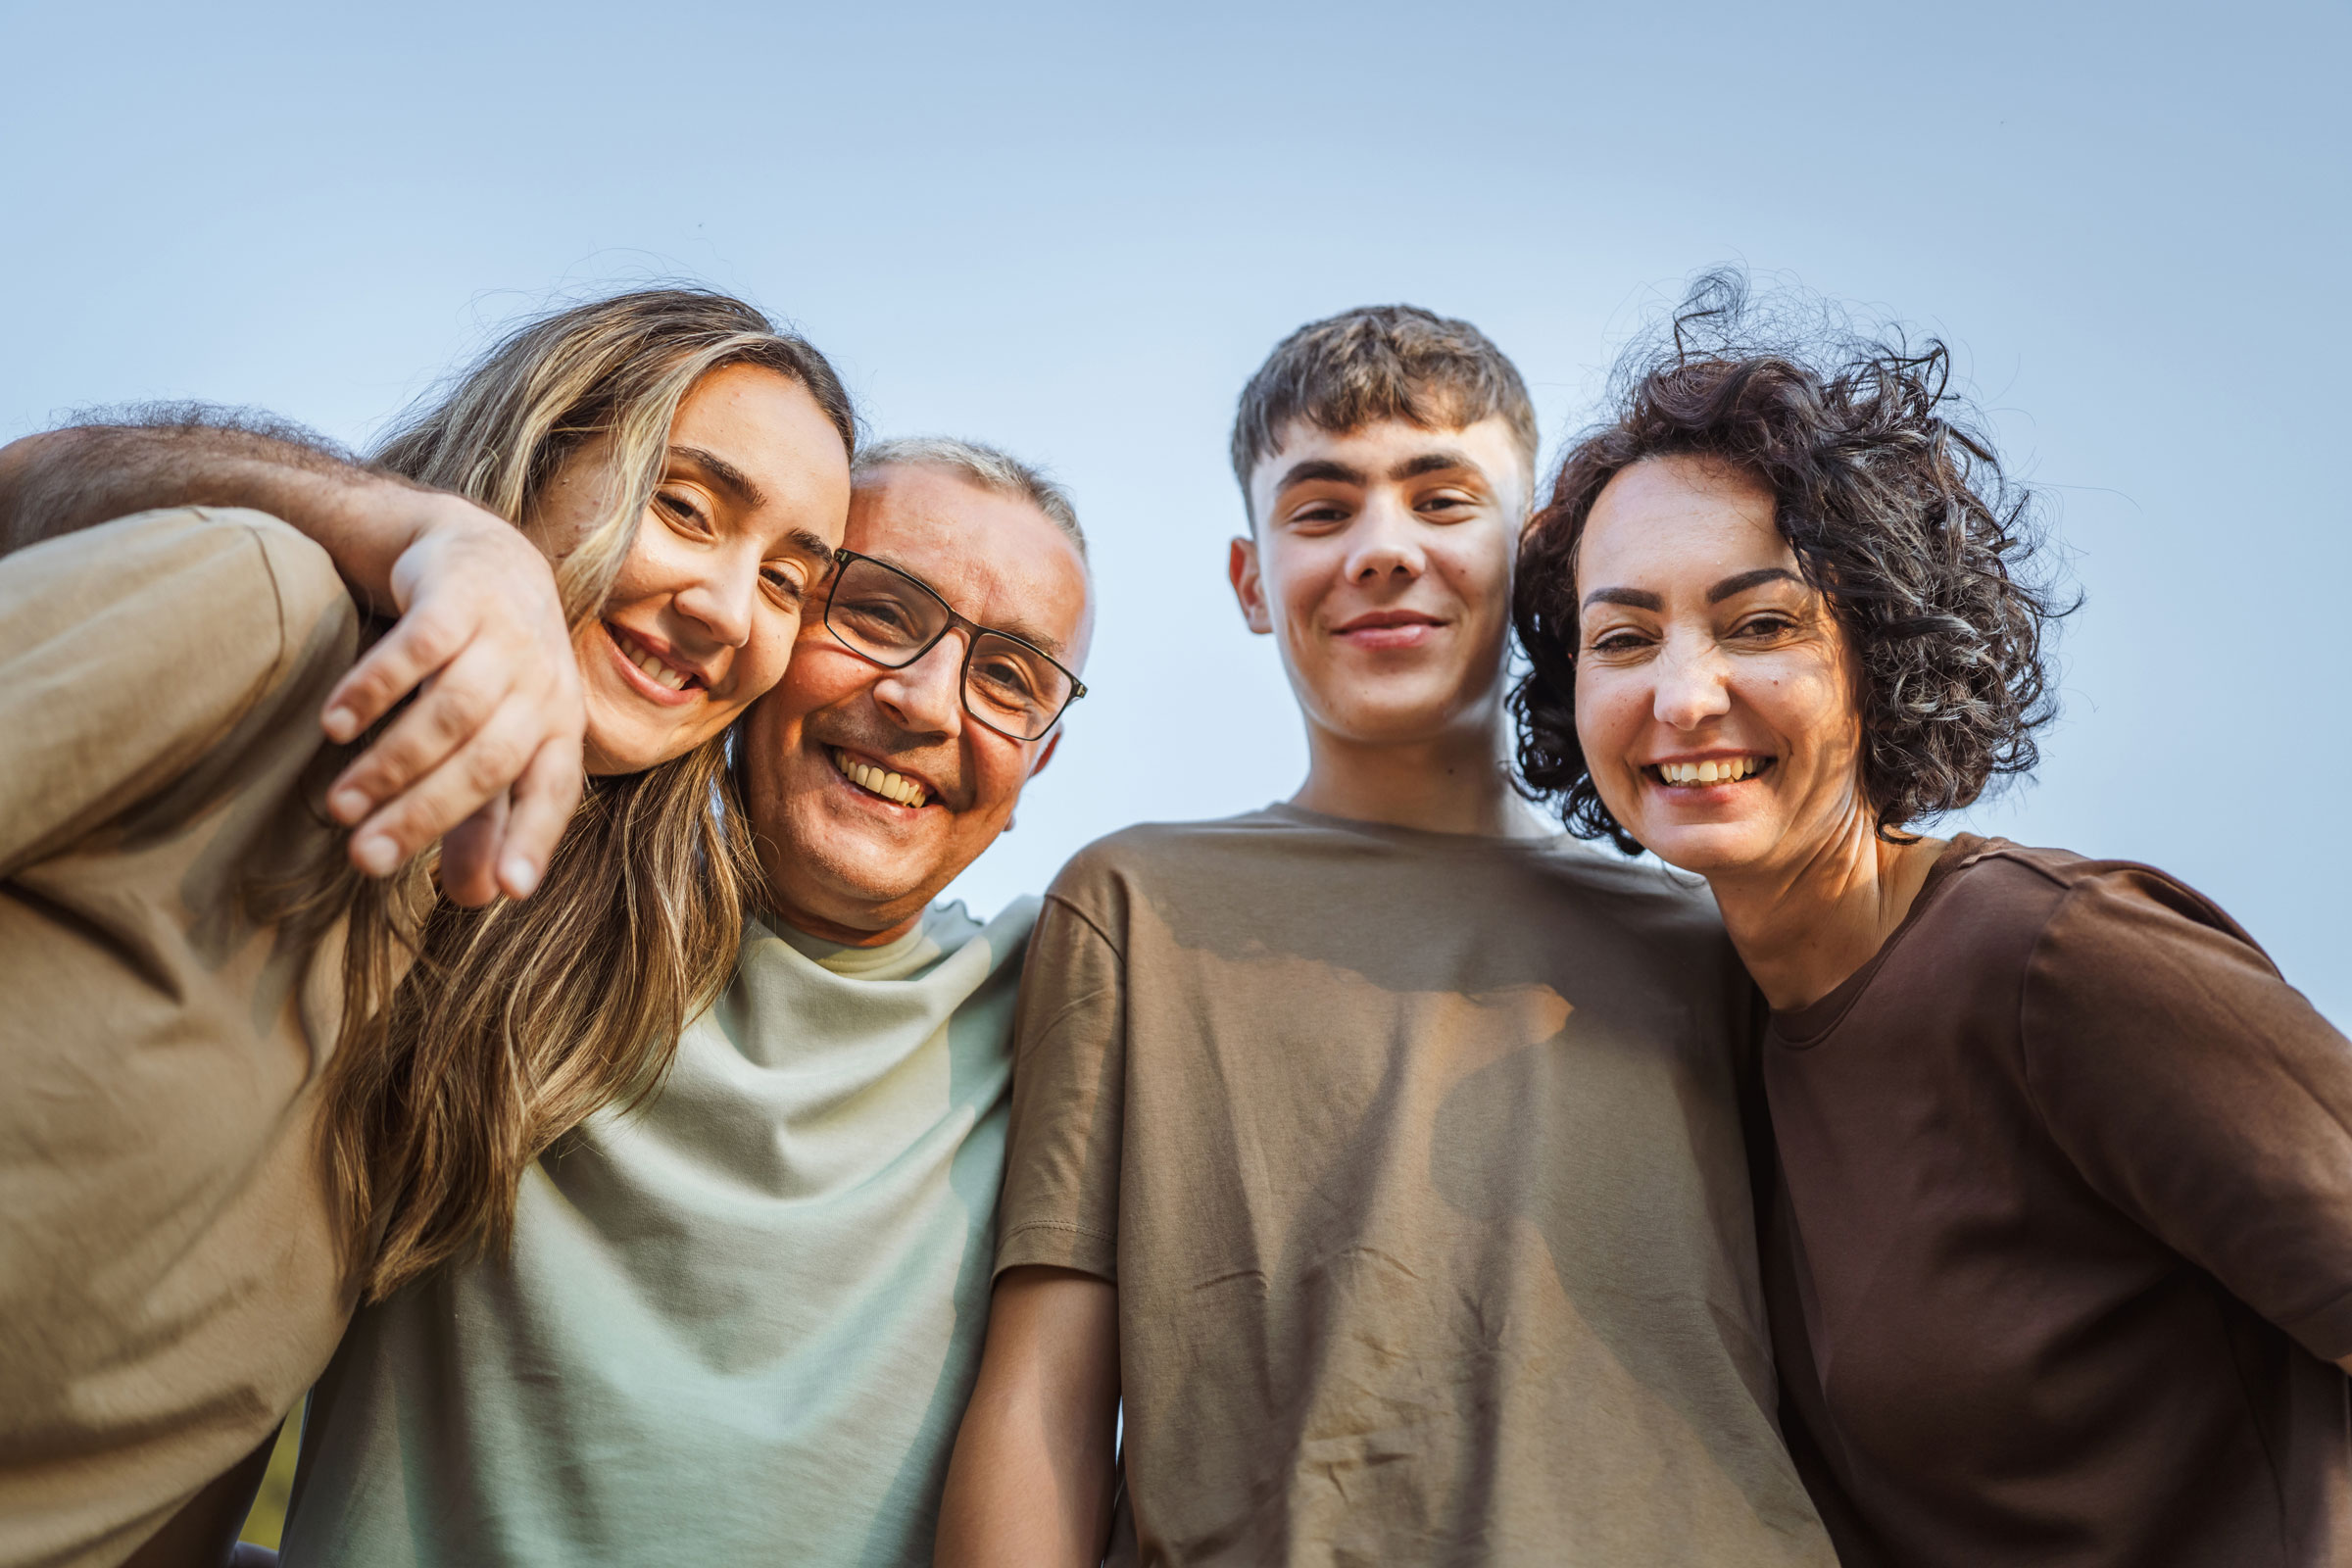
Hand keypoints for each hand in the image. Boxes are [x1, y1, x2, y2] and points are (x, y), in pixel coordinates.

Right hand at [317, 493, 584, 904]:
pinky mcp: (460, 595)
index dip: (534, 840)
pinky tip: (335, 726)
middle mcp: (542, 684)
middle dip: (425, 815)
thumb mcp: (499, 739)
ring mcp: (505, 635)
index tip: (510, 891)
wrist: (482, 555)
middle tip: (365, 860)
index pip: (553, 791)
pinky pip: (419, 647)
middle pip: (488, 761)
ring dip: (392, 762)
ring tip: (339, 806)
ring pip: (452, 711)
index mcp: (560, 728)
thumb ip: (488, 816)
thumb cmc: (492, 669)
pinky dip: (376, 688)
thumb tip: (479, 899)